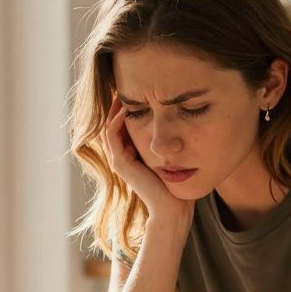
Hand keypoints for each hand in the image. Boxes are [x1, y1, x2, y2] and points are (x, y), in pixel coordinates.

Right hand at [101, 95, 193, 223]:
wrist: (173, 208)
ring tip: (121, 90)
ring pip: (109, 127)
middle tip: (123, 83)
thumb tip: (181, 124)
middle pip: (112, 124)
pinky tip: (126, 107)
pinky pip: (112, 135)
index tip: (136, 90)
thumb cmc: (177, 185)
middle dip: (117, 104)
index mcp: (131, 155)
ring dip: (114, 108)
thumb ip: (169, 144)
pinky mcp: (121, 164)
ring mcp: (119, 160)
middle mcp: (121, 157)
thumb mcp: (171, 157)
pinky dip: (117, 120)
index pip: (122, 126)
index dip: (125, 107)